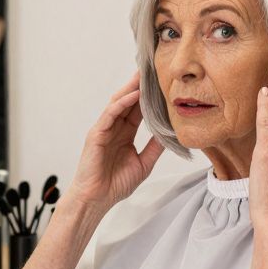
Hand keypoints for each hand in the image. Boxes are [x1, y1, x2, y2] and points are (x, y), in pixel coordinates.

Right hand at [66, 72, 165, 213]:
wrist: (97, 199)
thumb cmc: (115, 184)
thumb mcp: (144, 163)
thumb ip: (155, 147)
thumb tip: (171, 133)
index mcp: (125, 133)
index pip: (138, 109)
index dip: (149, 96)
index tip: (161, 83)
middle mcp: (114, 128)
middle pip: (128, 101)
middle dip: (140, 85)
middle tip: (153, 69)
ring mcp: (104, 129)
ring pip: (118, 103)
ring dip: (131, 88)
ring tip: (144, 75)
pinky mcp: (96, 134)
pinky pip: (110, 114)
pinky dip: (122, 103)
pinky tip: (134, 95)